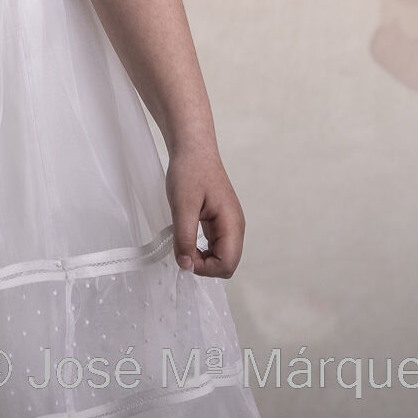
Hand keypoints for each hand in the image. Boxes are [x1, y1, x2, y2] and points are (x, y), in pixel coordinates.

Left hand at [166, 145, 245, 278]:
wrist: (193, 150)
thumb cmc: (190, 171)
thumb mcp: (183, 206)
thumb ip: (184, 238)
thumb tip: (186, 265)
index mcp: (232, 223)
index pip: (227, 264)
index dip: (205, 268)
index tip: (184, 256)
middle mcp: (235, 226)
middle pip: (227, 264)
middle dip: (205, 265)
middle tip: (183, 251)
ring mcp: (229, 225)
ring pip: (221, 257)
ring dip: (202, 258)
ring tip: (184, 242)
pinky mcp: (220, 222)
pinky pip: (215, 246)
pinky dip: (201, 249)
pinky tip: (188, 239)